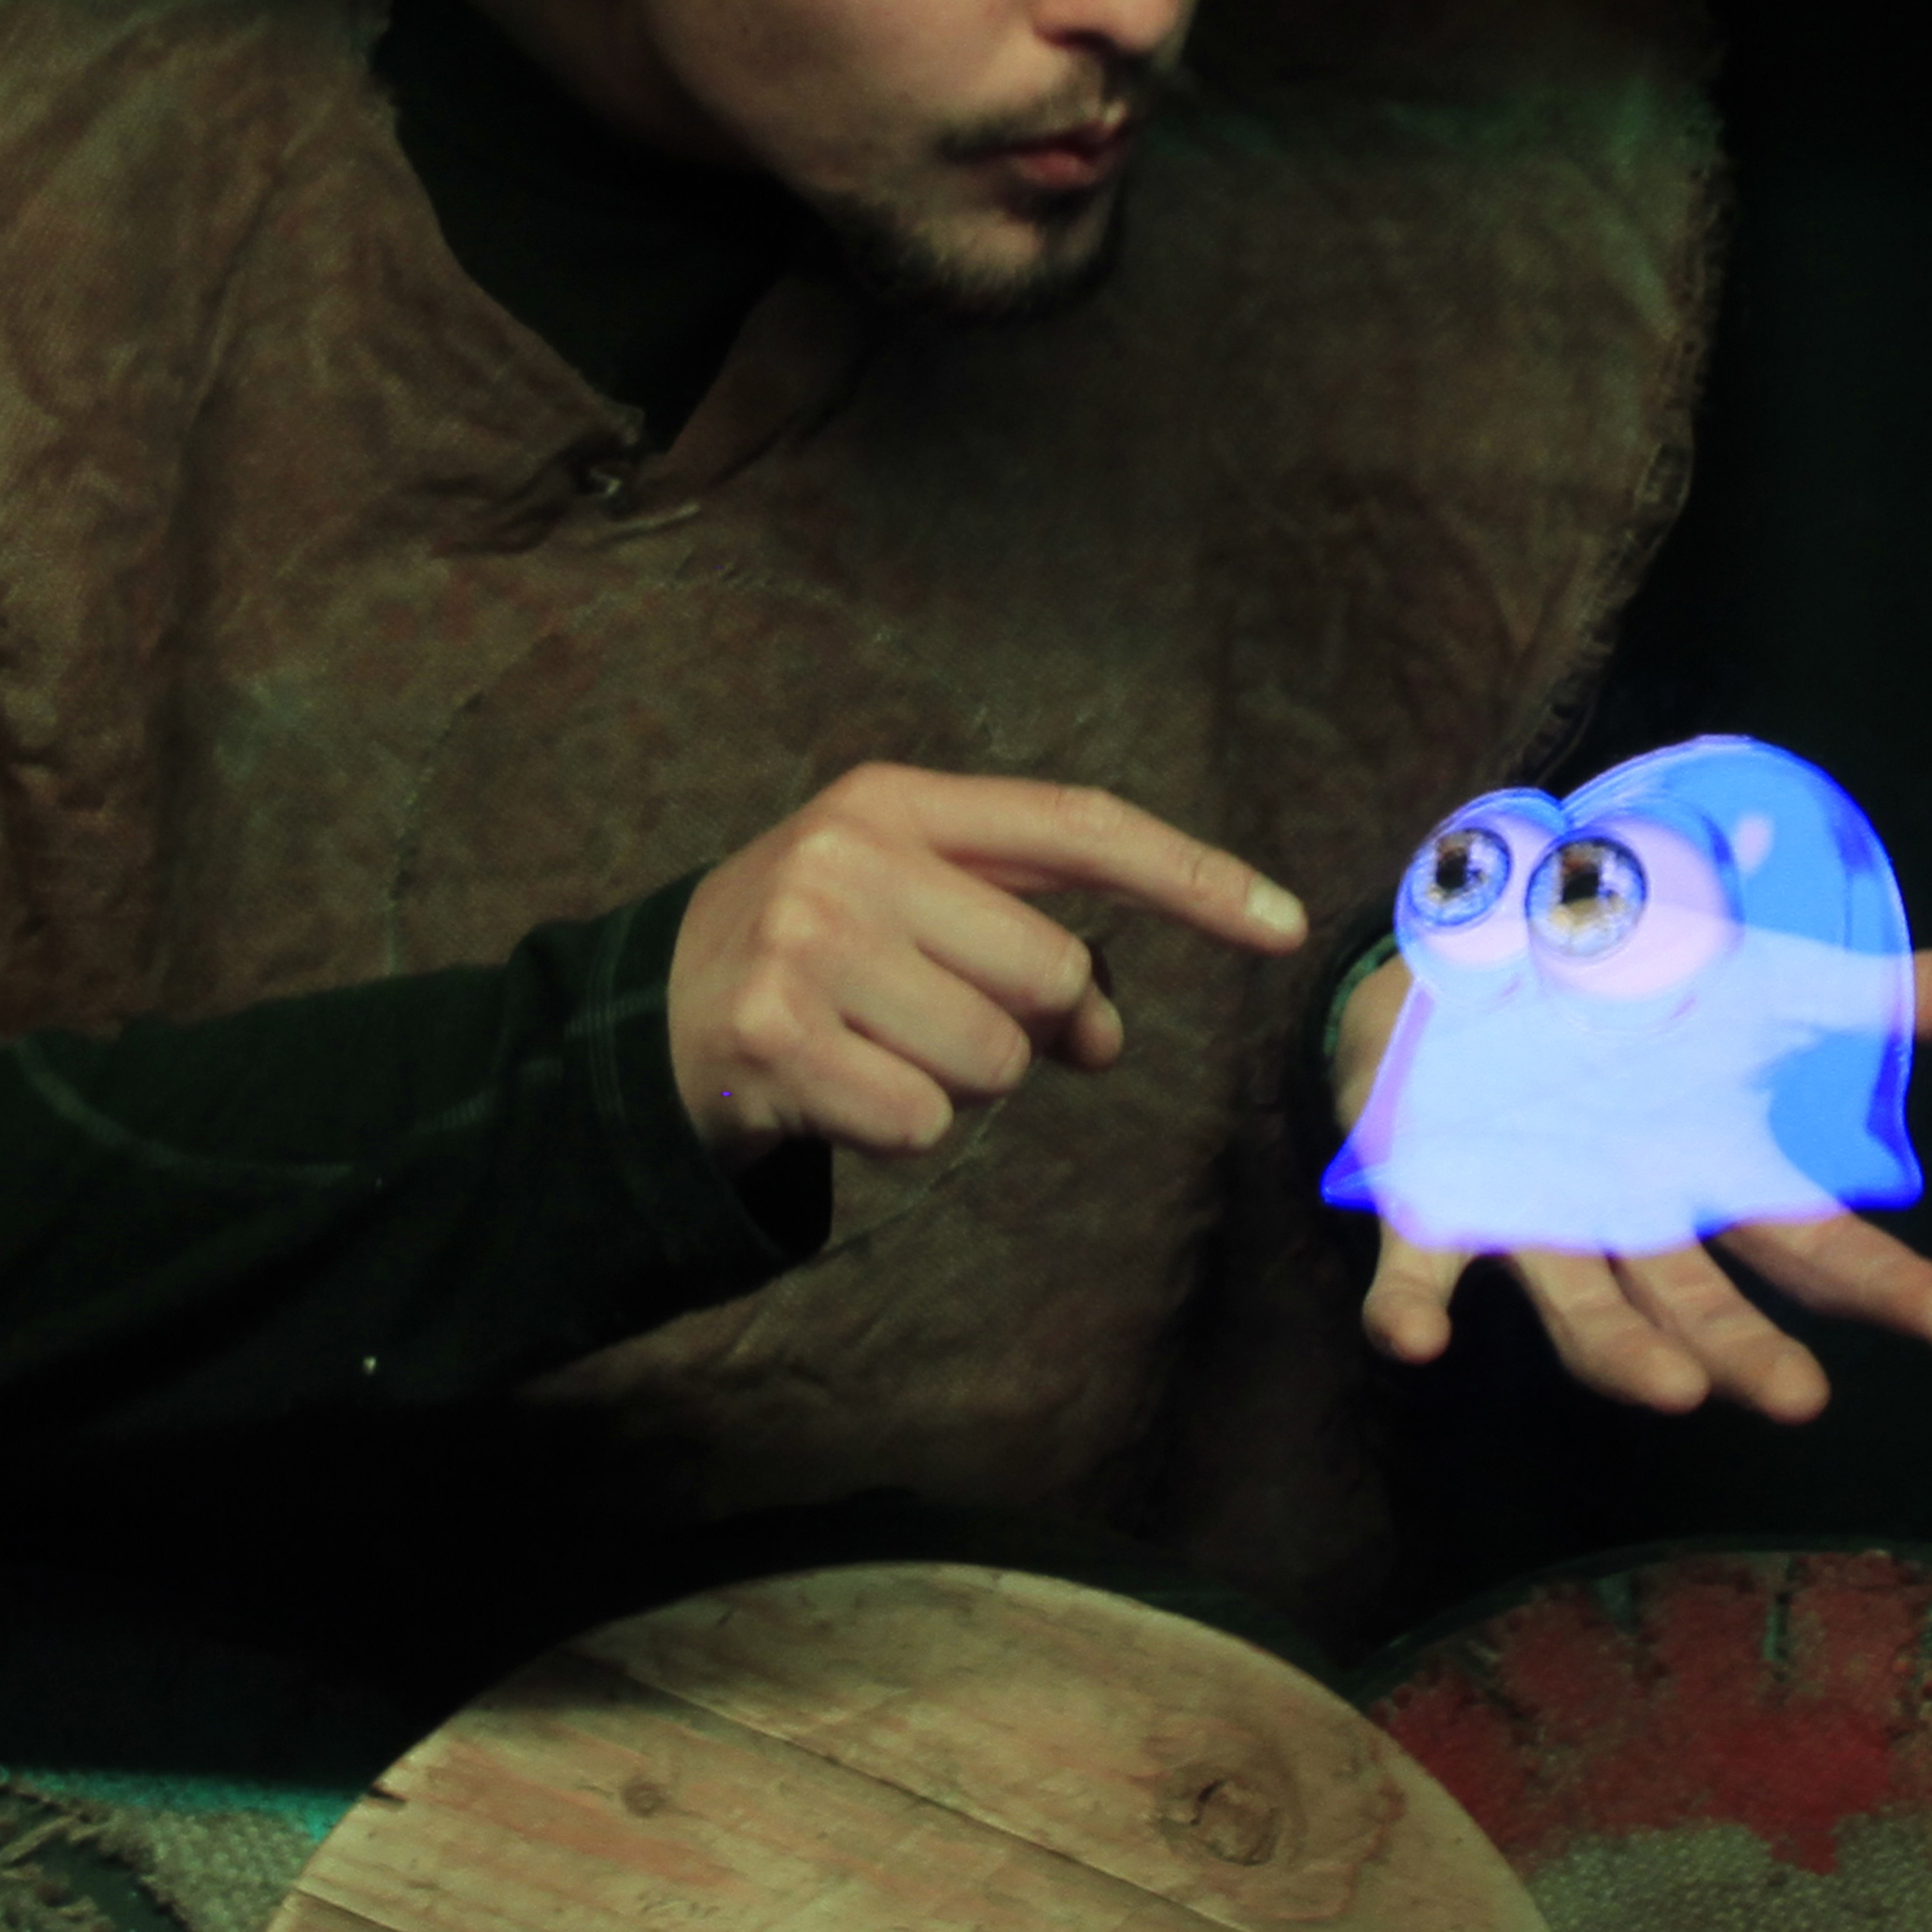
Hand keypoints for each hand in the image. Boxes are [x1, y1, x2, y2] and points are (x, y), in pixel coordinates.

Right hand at [673, 764, 1313, 1159]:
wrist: (646, 1021)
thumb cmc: (812, 961)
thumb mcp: (911, 914)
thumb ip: (1027, 948)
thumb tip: (1107, 1037)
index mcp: (896, 801)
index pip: (1079, 826)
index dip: (1192, 876)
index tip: (1285, 926)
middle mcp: (849, 856)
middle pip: (1053, 971)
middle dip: (1026, 1024)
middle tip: (936, 1019)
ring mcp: (805, 944)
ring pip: (997, 1060)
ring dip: (958, 1083)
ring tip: (874, 1050)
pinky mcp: (774, 1038)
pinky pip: (925, 1120)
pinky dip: (900, 1129)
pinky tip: (839, 1092)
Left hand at [1338, 945, 1931, 1417]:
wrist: (1471, 978)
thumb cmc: (1634, 1013)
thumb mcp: (1775, 988)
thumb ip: (1915, 999)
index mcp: (1714, 1177)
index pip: (1815, 1245)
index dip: (1880, 1285)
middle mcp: (1632, 1221)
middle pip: (1699, 1305)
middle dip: (1744, 1353)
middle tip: (1797, 1399)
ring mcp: (1533, 1221)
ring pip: (1582, 1309)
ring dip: (1618, 1354)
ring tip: (1672, 1393)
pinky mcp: (1433, 1201)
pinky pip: (1419, 1269)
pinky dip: (1411, 1308)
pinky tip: (1413, 1344)